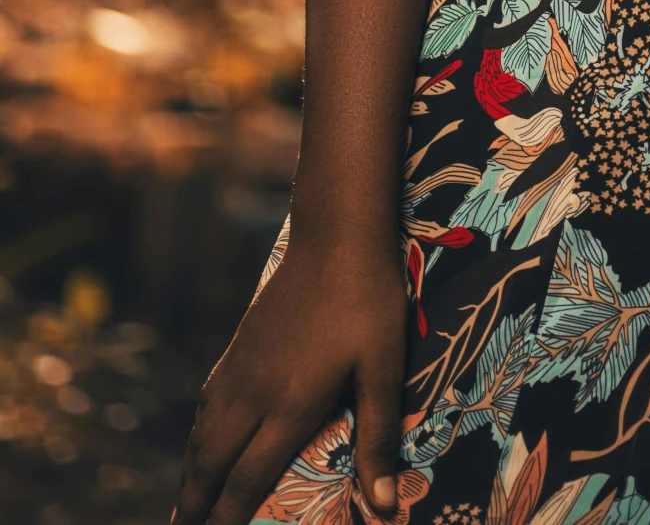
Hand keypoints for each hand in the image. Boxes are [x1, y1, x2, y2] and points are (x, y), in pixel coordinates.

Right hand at [173, 237, 409, 524]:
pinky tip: (200, 442)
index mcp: (288, 407)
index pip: (246, 480)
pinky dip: (196, 437)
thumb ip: (378, 439)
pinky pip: (205, 405)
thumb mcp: (384, 370)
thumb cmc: (370, 301)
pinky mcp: (238, 345)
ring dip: (190, 474)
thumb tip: (382, 507)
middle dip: (194, 506)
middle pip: (211, 464)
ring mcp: (240, 367)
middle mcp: (253, 394)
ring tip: (184, 504)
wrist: (336, 235)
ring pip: (201, 435)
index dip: (227, 519)